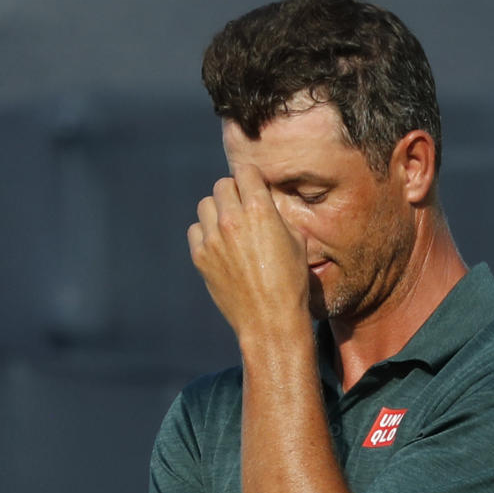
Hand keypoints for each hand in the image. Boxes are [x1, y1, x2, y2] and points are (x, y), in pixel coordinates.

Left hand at [187, 165, 309, 336]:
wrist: (271, 321)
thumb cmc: (291, 283)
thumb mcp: (297, 242)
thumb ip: (277, 216)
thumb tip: (266, 204)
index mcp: (259, 210)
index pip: (245, 172)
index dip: (252, 179)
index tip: (255, 189)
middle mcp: (232, 219)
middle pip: (222, 185)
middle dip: (234, 193)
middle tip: (243, 209)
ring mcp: (212, 238)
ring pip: (206, 205)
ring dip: (217, 211)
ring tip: (230, 228)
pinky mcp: (200, 257)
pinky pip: (196, 231)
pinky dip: (206, 233)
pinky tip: (221, 246)